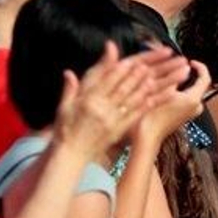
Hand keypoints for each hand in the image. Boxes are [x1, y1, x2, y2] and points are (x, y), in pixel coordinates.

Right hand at [55, 42, 170, 155]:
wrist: (71, 156)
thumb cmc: (65, 131)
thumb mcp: (64, 108)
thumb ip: (69, 89)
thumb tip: (68, 72)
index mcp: (88, 102)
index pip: (107, 81)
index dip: (120, 70)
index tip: (129, 61)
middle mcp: (102, 110)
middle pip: (122, 89)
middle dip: (135, 76)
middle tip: (147, 65)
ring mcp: (112, 121)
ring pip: (130, 101)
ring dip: (143, 88)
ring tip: (154, 78)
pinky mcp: (118, 131)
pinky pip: (133, 117)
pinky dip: (144, 107)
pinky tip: (153, 99)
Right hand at [135, 58, 208, 145]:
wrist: (148, 136)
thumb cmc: (153, 116)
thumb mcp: (163, 89)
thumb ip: (175, 76)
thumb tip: (182, 65)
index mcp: (193, 100)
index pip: (205, 78)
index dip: (199, 67)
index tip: (191, 62)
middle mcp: (196, 107)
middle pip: (198, 85)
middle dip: (188, 75)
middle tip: (176, 67)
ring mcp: (191, 113)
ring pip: (191, 92)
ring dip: (182, 83)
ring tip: (169, 78)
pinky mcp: (185, 116)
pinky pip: (186, 100)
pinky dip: (179, 93)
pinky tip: (167, 90)